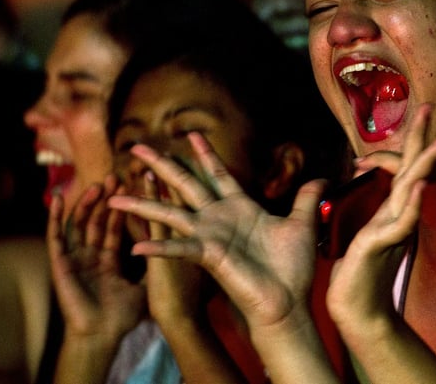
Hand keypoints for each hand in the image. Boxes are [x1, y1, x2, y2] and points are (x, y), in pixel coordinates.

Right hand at [46, 175, 145, 344]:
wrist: (104, 335)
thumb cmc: (125, 316)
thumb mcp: (146, 282)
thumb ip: (154, 260)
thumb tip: (174, 239)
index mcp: (108, 261)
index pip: (116, 227)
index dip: (124, 207)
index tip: (134, 185)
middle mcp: (90, 257)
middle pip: (98, 221)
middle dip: (107, 199)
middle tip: (117, 176)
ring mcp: (75, 259)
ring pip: (79, 224)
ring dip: (87, 203)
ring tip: (99, 183)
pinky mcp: (60, 264)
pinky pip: (56, 237)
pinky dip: (55, 217)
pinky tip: (58, 198)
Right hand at [107, 133, 325, 333]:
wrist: (288, 301)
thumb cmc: (293, 267)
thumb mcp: (302, 223)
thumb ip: (306, 198)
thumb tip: (322, 177)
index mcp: (240, 207)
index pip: (218, 174)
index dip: (205, 154)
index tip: (191, 134)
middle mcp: (219, 219)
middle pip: (185, 185)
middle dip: (162, 166)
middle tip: (138, 148)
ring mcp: (210, 237)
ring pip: (170, 213)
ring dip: (142, 205)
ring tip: (112, 197)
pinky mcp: (208, 256)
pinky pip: (179, 250)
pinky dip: (159, 249)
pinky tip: (136, 249)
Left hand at [326, 103, 435, 335]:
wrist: (356, 312)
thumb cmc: (358, 276)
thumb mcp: (363, 236)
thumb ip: (372, 216)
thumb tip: (366, 196)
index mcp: (391, 211)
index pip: (405, 169)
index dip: (412, 142)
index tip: (421, 113)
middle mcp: (397, 216)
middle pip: (414, 170)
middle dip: (423, 140)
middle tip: (431, 108)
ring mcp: (394, 231)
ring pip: (415, 190)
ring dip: (428, 165)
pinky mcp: (385, 247)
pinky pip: (402, 223)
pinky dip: (413, 204)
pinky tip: (420, 186)